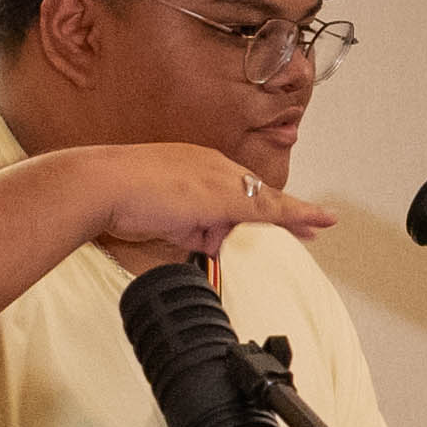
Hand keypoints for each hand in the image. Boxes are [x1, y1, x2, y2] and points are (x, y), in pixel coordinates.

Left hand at [78, 144, 338, 274]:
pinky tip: (220, 257)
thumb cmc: (152, 183)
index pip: (270, 194)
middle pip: (252, 209)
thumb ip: (256, 204)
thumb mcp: (216, 194)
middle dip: (277, 225)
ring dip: (243, 240)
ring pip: (227, 225)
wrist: (99, 191)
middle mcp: (209, 182)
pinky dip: (215, 247)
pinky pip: (202, 237)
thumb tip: (288, 209)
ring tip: (264, 257)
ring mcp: (188, 202)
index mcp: (223, 169)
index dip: (300, 211)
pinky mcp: (168, 221)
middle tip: (306, 239)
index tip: (327, 220)